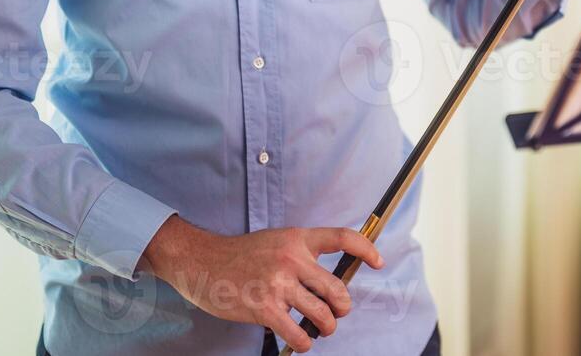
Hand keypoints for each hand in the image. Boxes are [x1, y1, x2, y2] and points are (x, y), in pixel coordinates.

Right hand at [141, 215, 384, 351]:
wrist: (202, 262)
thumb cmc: (240, 254)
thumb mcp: (275, 241)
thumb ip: (300, 255)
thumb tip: (327, 281)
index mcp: (297, 238)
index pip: (341, 238)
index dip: (366, 249)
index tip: (378, 262)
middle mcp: (291, 258)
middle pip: (338, 289)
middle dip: (342, 307)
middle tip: (336, 312)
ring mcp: (278, 283)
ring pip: (323, 314)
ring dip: (326, 327)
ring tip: (321, 328)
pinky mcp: (264, 307)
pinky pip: (298, 334)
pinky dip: (304, 343)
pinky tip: (299, 340)